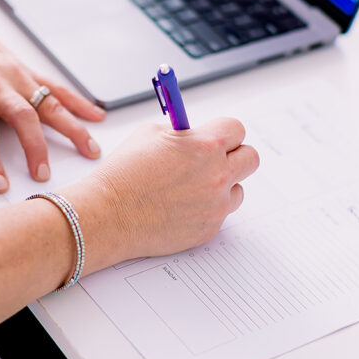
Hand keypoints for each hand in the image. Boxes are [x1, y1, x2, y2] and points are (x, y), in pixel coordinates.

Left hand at [0, 19, 105, 192]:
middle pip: (21, 118)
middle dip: (35, 148)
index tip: (0, 184)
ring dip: (71, 127)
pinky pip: (56, 87)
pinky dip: (78, 102)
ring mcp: (15, 76)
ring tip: (89, 150)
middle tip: (44, 175)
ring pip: (48, 103)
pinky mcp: (26, 71)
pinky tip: (96, 117)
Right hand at [66, 118, 258, 270]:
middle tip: (214, 159)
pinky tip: (181, 206)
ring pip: (238, 189)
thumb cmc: (123, 173)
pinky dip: (207, 208)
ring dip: (222, 186)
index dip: (223, 132)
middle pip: (250, 158)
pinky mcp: (209, 229)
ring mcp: (216, 205)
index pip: (237, 129)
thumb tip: (194, 135)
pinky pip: (220, 213)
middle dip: (234, 155)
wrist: (108, 215)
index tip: (213, 136)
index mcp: (205, 145)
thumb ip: (181, 133)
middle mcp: (217, 175)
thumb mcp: (149, 135)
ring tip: (192, 187)